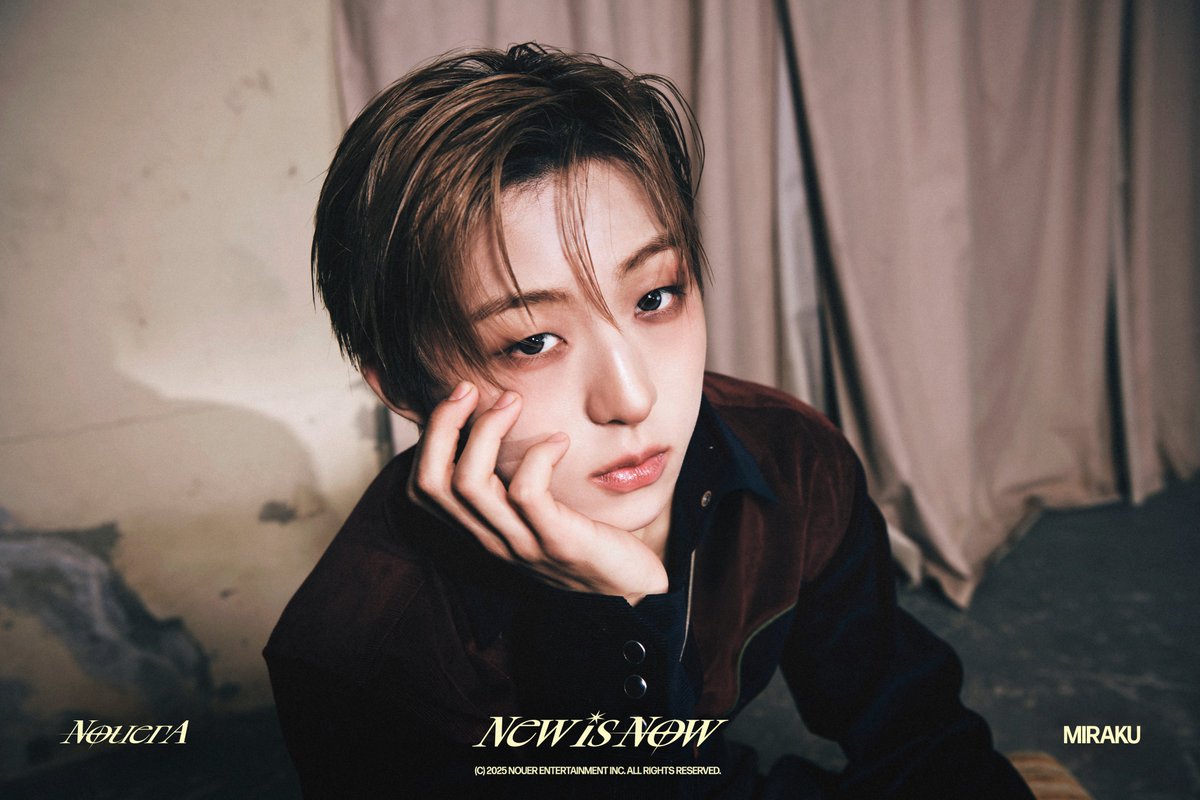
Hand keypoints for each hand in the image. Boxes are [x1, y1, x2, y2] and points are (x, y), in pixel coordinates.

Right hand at [406, 381, 668, 604]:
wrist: (632, 586)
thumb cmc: (585, 535)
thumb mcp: (537, 509)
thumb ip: (512, 478)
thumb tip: (497, 420)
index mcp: (481, 529)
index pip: (422, 488)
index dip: (428, 437)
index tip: (459, 397)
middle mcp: (491, 539)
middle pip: (434, 482)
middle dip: (442, 425)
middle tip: (470, 388)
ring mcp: (522, 544)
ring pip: (471, 484)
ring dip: (488, 430)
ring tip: (514, 401)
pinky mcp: (558, 543)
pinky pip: (527, 494)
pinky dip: (538, 456)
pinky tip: (559, 440)